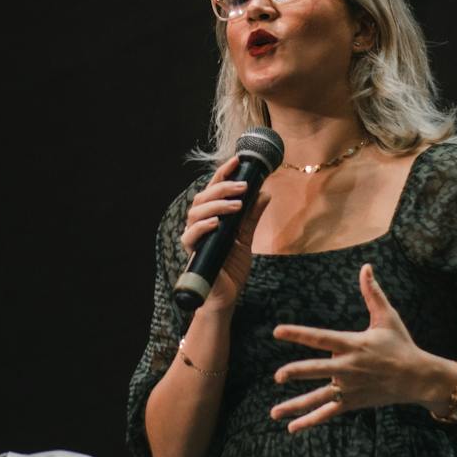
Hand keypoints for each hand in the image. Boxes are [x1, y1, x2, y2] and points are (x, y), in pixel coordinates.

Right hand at [180, 155, 270, 312]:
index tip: (238, 160)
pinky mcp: (193, 253)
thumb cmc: (231, 267)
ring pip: (196, 212)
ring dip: (217, 205)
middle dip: (223, 187)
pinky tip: (217, 223)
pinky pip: (191, 236)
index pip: (214, 190)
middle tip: (243, 186)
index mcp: (211, 217)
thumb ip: (252, 216)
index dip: (223, 173)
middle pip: (203, 197)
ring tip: (237, 204)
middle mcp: (199, 224)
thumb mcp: (246, 237)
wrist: (227, 295)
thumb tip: (264, 193)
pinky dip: (203, 226)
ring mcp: (194, 238)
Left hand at [270, 263, 443, 432]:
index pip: (320, 337)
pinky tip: (292, 427)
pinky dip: (310, 421)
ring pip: (319, 397)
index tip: (277, 331)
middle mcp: (349, 367)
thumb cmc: (401, 344)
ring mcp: (350, 387)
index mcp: (353, 344)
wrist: (419, 377)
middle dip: (298, 372)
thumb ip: (372, 293)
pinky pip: (328, 412)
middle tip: (278, 375)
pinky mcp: (352, 402)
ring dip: (296, 405)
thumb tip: (366, 266)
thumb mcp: (387, 317)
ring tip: (274, 413)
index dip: (298, 333)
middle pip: (318, 370)